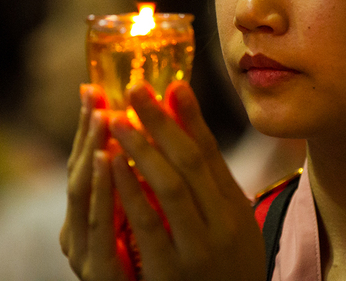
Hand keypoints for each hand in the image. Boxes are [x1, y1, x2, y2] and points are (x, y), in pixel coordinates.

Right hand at [60, 84, 135, 280]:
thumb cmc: (150, 263)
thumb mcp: (141, 217)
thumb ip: (137, 183)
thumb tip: (146, 134)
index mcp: (89, 214)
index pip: (85, 160)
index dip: (87, 124)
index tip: (92, 87)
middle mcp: (78, 228)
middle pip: (78, 169)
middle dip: (88, 129)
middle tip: (95, 93)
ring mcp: (84, 250)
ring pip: (81, 192)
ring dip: (92, 149)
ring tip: (102, 114)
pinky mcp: (99, 271)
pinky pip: (99, 226)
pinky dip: (104, 190)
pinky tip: (108, 161)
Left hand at [108, 81, 265, 280]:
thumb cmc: (222, 267)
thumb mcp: (228, 224)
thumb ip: (211, 182)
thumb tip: (190, 130)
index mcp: (234, 209)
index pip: (209, 154)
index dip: (189, 117)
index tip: (171, 84)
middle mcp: (222, 225)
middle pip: (188, 161)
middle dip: (159, 122)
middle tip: (134, 88)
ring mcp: (197, 249)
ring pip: (169, 186)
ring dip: (139, 147)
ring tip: (115, 117)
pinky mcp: (170, 272)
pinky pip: (147, 224)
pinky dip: (129, 189)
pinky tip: (111, 162)